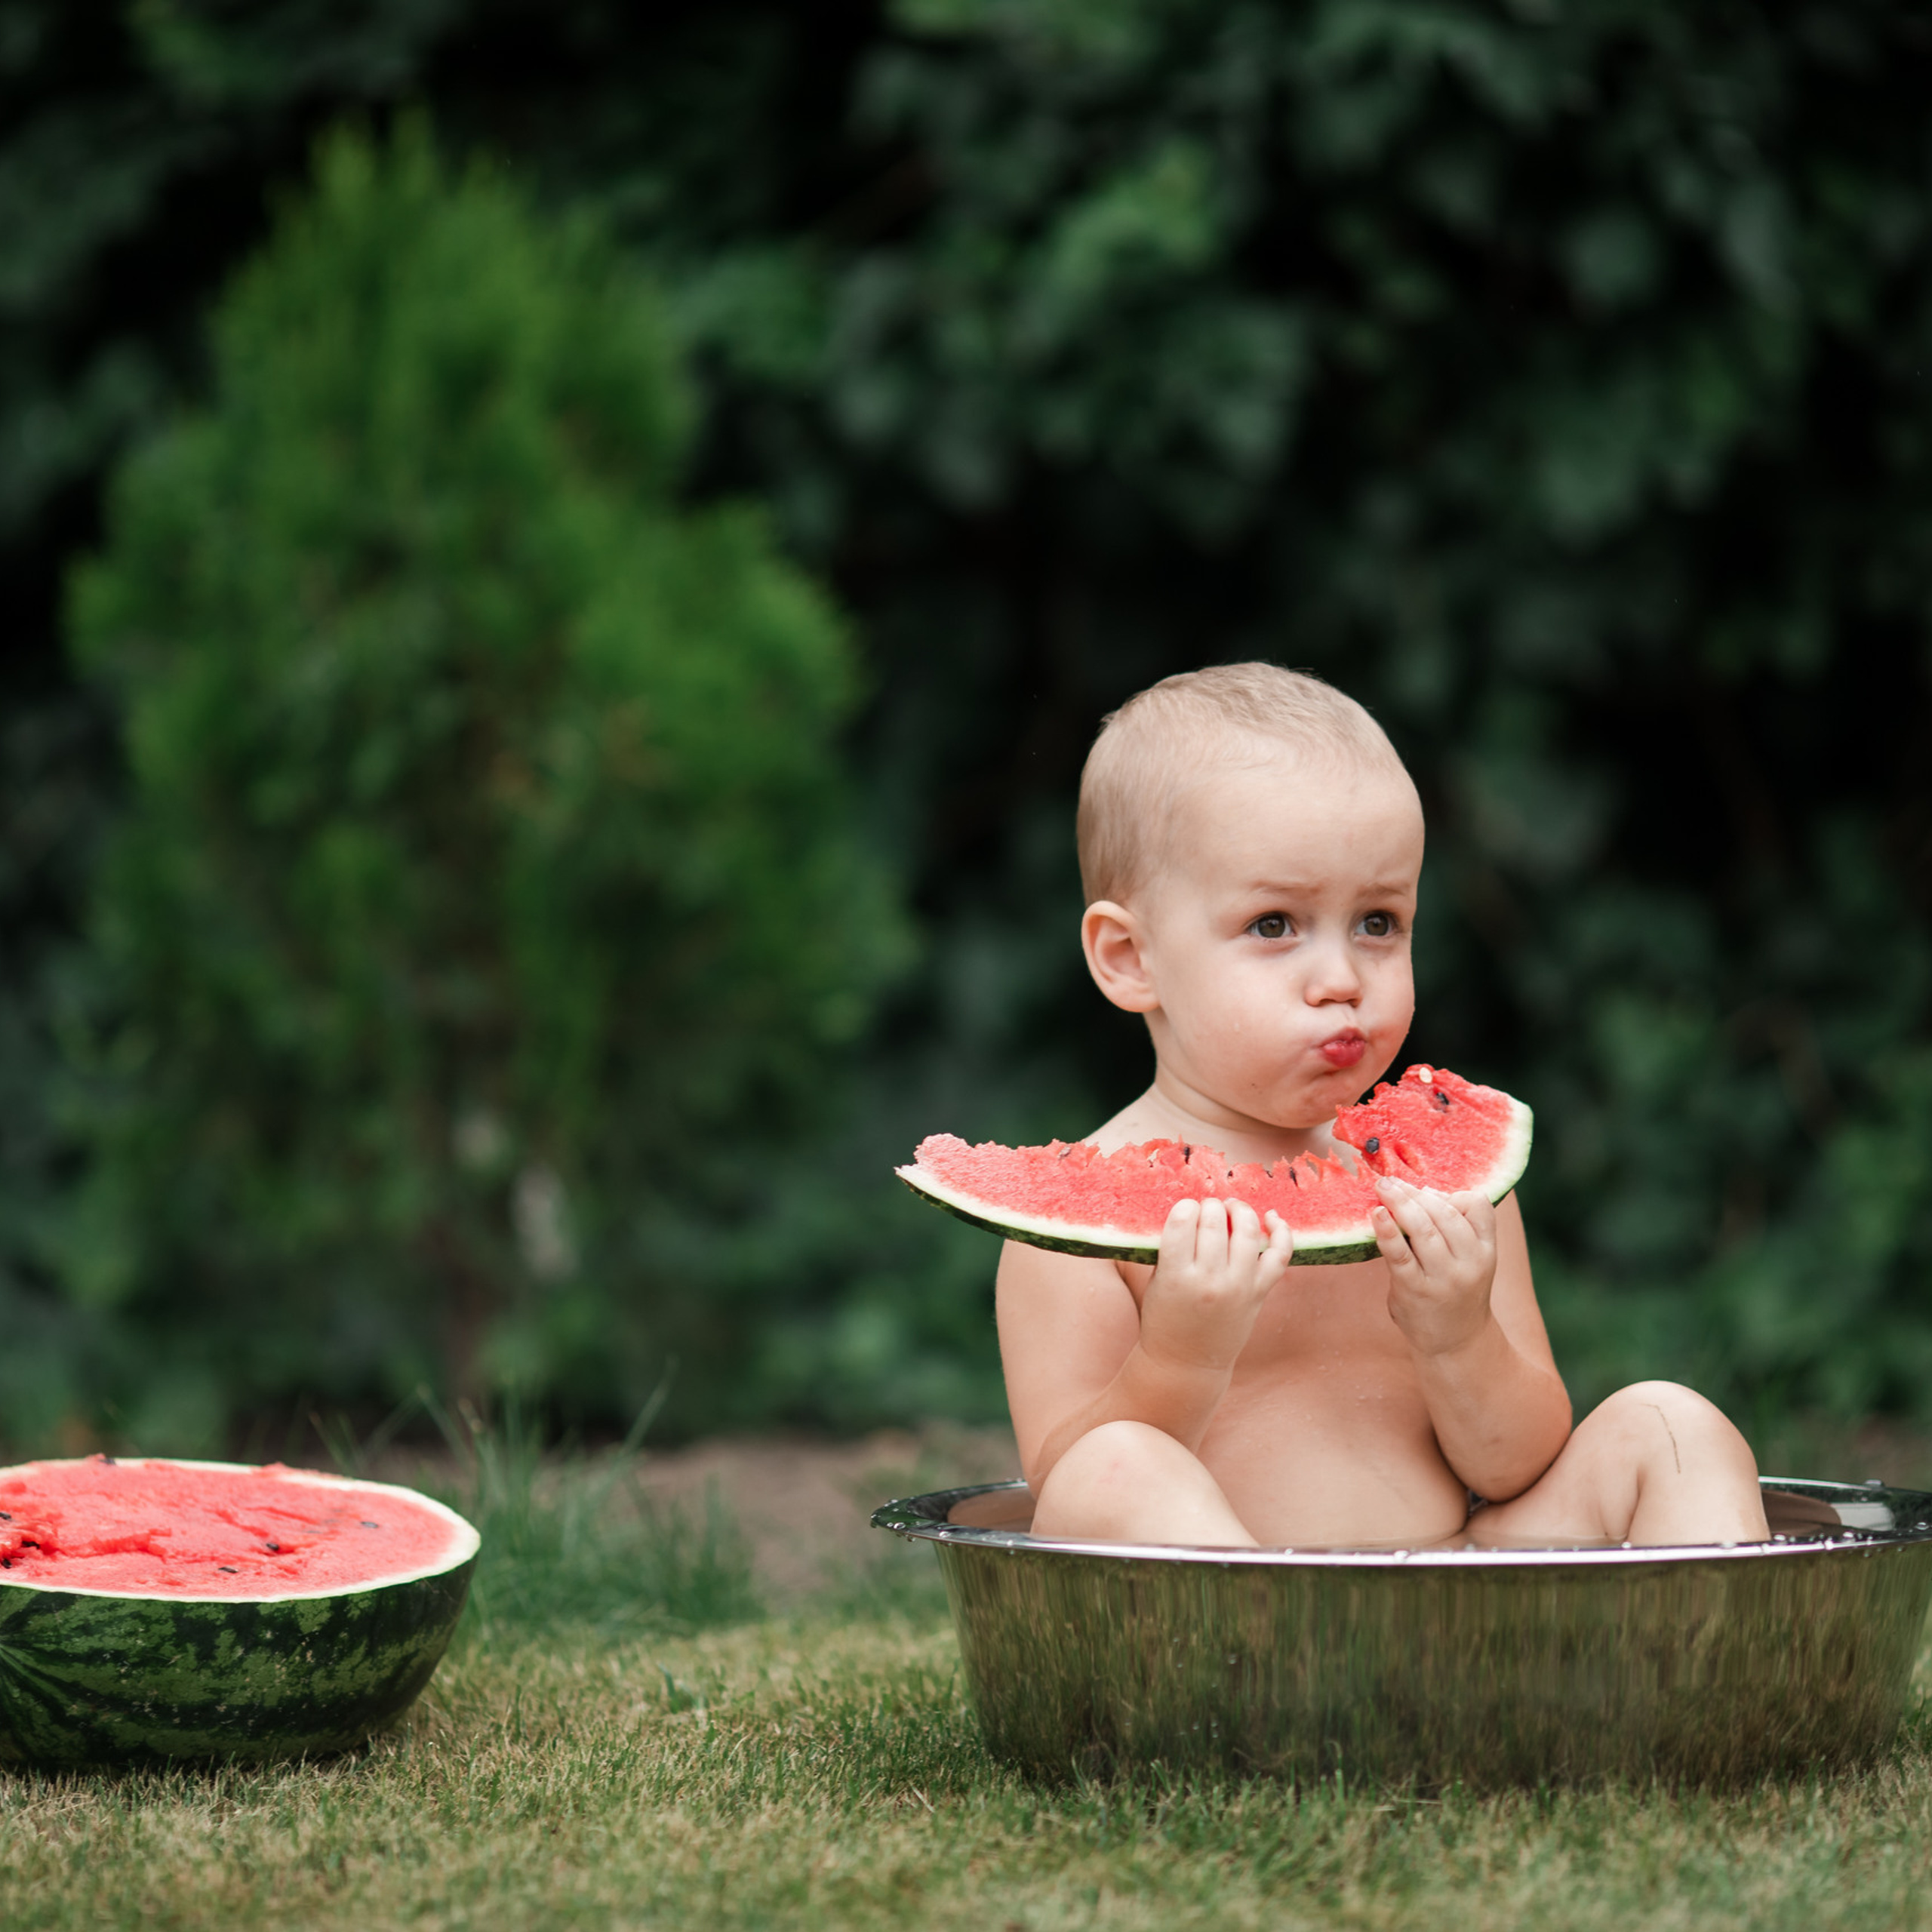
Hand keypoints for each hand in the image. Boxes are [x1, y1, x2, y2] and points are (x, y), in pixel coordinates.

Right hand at [1138, 1197, 1293, 1374]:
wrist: (1187, 1363)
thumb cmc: (1165, 1318)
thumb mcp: (1158, 1280)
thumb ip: (1174, 1247)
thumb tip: (1198, 1209)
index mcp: (1176, 1276)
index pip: (1183, 1219)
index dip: (1185, 1207)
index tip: (1186, 1212)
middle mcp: (1210, 1281)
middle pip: (1214, 1221)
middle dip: (1209, 1206)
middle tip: (1206, 1210)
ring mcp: (1239, 1287)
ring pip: (1248, 1231)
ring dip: (1239, 1210)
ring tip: (1231, 1209)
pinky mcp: (1259, 1294)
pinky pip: (1280, 1255)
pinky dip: (1282, 1231)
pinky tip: (1271, 1217)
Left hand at [1372, 1178, 1497, 1359]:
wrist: (1457, 1345)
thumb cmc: (1456, 1293)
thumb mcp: (1471, 1261)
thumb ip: (1454, 1230)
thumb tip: (1420, 1191)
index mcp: (1486, 1251)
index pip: (1478, 1205)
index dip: (1452, 1193)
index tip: (1428, 1192)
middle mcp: (1469, 1263)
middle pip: (1444, 1213)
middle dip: (1415, 1192)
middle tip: (1390, 1181)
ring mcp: (1443, 1278)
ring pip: (1423, 1228)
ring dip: (1400, 1202)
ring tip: (1382, 1187)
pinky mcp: (1415, 1290)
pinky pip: (1399, 1254)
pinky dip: (1386, 1230)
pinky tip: (1376, 1214)